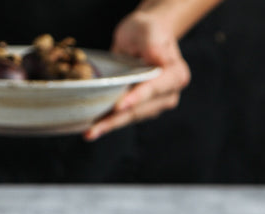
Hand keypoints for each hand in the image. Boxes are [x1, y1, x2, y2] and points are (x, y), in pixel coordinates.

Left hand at [84, 10, 190, 140]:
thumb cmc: (145, 31)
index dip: (137, 98)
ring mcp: (154, 106)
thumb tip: (157, 61)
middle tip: (93, 130)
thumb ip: (152, 45)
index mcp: (175, 75)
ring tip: (89, 133)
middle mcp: (167, 95)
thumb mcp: (147, 30)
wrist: (140, 39)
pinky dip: (107, 123)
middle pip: (138, 110)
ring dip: (108, 125)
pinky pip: (122, 118)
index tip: (119, 106)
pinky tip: (92, 128)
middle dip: (115, 120)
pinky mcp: (139, 111)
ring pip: (128, 118)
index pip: (154, 89)